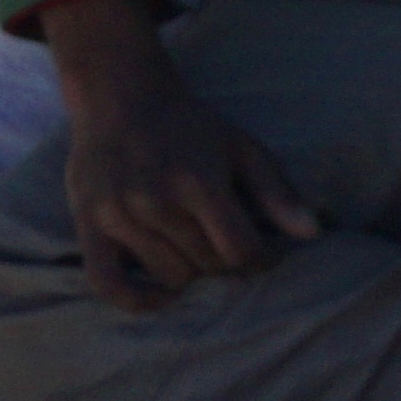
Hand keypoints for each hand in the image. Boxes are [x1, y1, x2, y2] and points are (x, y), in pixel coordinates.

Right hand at [42, 0, 323, 310]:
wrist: (119, 98)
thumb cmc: (189, 127)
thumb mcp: (241, 148)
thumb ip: (277, 192)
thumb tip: (312, 234)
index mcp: (198, 182)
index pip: (240, 250)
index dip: (261, 258)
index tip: (262, 251)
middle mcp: (156, 202)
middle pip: (208, 265)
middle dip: (225, 259)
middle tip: (224, 239)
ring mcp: (119, 215)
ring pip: (170, 277)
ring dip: (188, 271)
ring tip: (192, 244)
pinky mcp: (88, 224)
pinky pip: (108, 284)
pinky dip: (136, 301)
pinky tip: (159, 296)